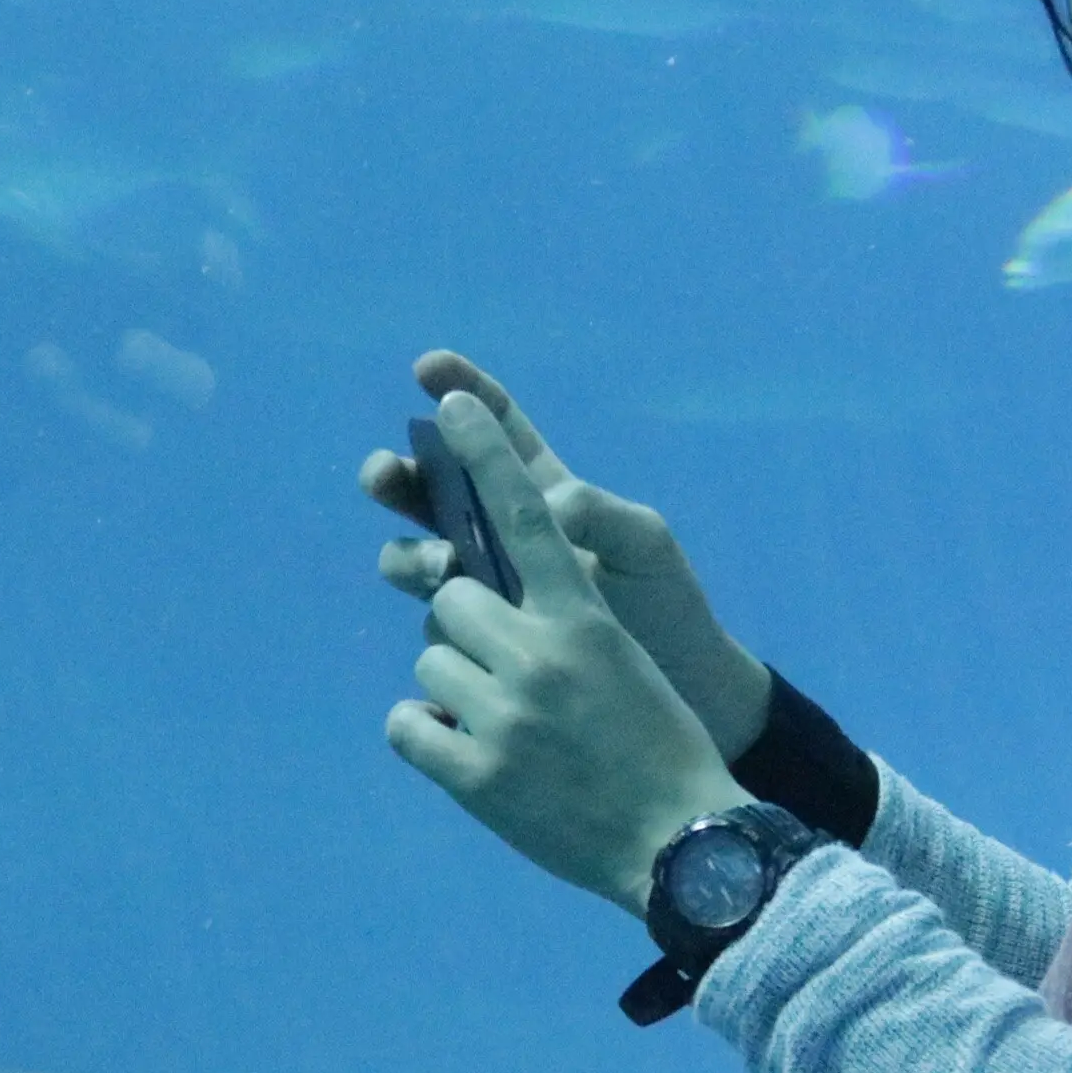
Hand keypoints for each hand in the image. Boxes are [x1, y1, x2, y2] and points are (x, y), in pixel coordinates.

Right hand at [358, 351, 774, 758]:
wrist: (687, 702)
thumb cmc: (670, 611)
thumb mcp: (646, 547)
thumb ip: (599, 512)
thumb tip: (547, 505)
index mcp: (548, 501)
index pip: (499, 437)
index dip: (462, 395)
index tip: (428, 370)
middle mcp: (503, 546)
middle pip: (428, 496)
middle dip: (396, 477)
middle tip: (384, 475)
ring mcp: (487, 602)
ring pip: (417, 562)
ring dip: (412, 554)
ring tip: (442, 566)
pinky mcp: (478, 660)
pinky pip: (433, 636)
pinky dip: (429, 623)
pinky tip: (444, 629)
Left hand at [380, 390, 748, 911]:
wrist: (680, 844)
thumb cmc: (660, 741)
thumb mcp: (625, 657)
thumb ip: (564, 615)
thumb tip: (497, 591)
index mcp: (585, 619)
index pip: (527, 512)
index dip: (482, 450)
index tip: (444, 396)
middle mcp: (540, 657)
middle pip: (449, 593)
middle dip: (466, 619)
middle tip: (505, 660)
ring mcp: (503, 717)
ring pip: (428, 658)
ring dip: (454, 682)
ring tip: (508, 722)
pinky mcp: (474, 775)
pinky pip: (405, 723)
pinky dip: (425, 734)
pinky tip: (469, 751)